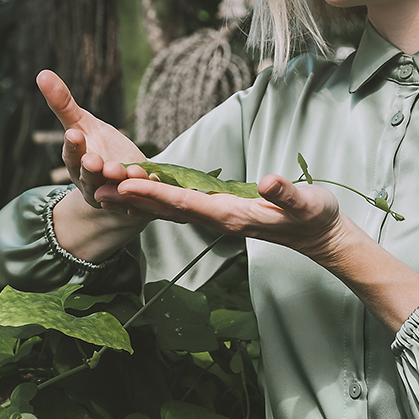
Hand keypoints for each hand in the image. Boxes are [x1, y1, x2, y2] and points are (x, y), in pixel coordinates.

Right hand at [38, 70, 150, 211]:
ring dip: (116, 179)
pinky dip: (142, 186)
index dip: (73, 146)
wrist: (122, 177)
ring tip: (121, 170)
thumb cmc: (98, 146)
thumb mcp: (83, 123)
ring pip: (112, 188)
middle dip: (90, 168)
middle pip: (88, 175)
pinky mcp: (133, 198)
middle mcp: (91, 181)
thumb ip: (63, 104)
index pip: (71, 155)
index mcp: (76, 162)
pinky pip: (138, 195)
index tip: (74, 134)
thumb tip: (42, 73)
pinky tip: (150, 175)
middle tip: (93, 160)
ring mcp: (112, 192)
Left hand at [104, 170, 351, 260]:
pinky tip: (141, 192)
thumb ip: (286, 193)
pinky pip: (182, 205)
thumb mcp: (307, 203)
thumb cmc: (315, 218)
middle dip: (133, 197)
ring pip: (171, 208)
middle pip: (168, 207)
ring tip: (106, 189)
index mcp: (232, 215)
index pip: (186, 203)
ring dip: (139, 199)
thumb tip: (267, 181)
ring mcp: (219, 217)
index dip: (155, 192)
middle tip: (97, 184)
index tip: (127, 182)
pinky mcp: (221, 212)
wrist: (321, 236)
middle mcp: (219, 218)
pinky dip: (158, 198)